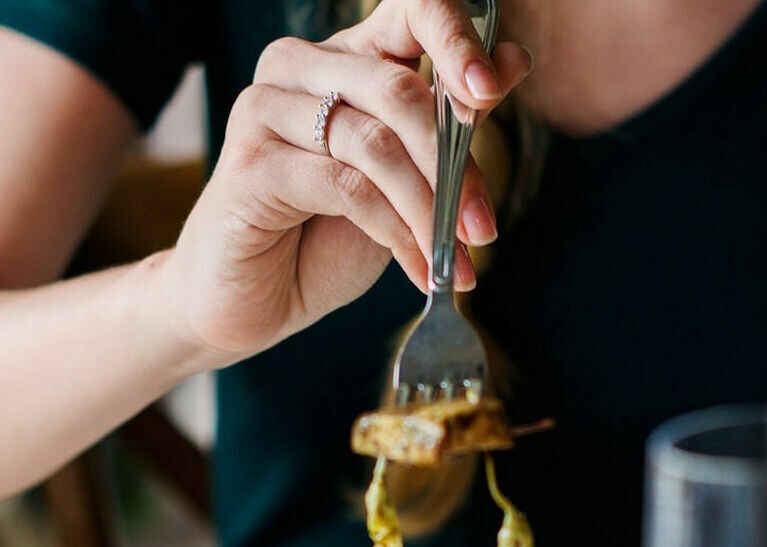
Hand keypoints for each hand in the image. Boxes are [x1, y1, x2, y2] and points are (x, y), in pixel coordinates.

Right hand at [155, 0, 531, 366]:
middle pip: (400, 90)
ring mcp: (267, 108)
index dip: (457, 42)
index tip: (491, 92)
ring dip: (428, 210)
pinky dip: (394, 232)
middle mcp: (301, 66)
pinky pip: (346, 187)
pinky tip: (418, 267)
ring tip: (454, 259)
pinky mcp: (250, 162)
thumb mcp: (409, 176)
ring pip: (376, 144)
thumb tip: (515, 61)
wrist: (254, 298)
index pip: (411, 10)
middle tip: (483, 228)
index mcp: (348, 55)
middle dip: (455, 166)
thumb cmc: (330, 233)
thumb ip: (454, 121)